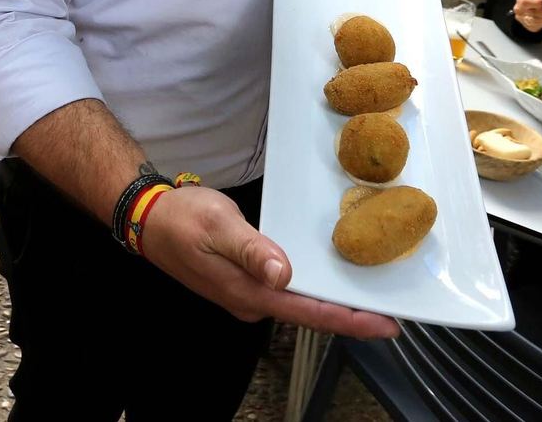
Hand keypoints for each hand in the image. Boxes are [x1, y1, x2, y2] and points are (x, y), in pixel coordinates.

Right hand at [139, 185, 397, 337]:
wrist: (148, 219)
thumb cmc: (183, 218)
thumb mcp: (219, 225)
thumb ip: (252, 249)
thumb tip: (283, 274)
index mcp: (249, 292)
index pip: (310, 313)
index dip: (351, 320)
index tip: (388, 324)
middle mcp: (251, 302)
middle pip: (310, 315)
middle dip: (351, 316)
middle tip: (393, 313)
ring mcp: (247, 295)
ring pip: (299, 305)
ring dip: (334, 304)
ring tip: (371, 299)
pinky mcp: (244, 283)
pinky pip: (287, 293)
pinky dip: (313, 290)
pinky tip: (329, 281)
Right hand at [511, 0, 541, 31]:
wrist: (527, 12)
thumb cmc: (532, 1)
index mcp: (520, 1)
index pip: (526, 3)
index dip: (536, 3)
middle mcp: (519, 12)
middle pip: (533, 13)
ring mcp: (523, 20)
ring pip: (536, 21)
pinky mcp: (528, 27)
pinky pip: (538, 26)